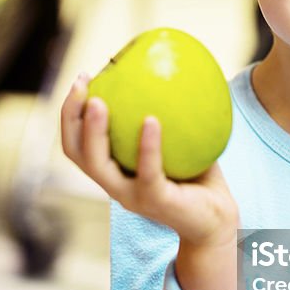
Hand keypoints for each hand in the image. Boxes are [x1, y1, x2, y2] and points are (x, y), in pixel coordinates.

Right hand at [61, 74, 238, 246]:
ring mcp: (132, 196)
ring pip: (98, 164)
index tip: (84, 78)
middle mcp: (115, 185)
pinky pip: (148, 170)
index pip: (78, 143)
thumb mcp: (181, 142)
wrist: (218, 221)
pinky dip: (147, 145)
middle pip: (76, 152)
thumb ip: (171, 114)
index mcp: (114, 171)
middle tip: (82, 83)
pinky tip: (151, 120)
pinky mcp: (156, 202)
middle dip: (71, 115)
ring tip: (98, 102)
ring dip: (94, 131)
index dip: (71, 112)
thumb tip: (171, 68)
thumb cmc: (198, 178)